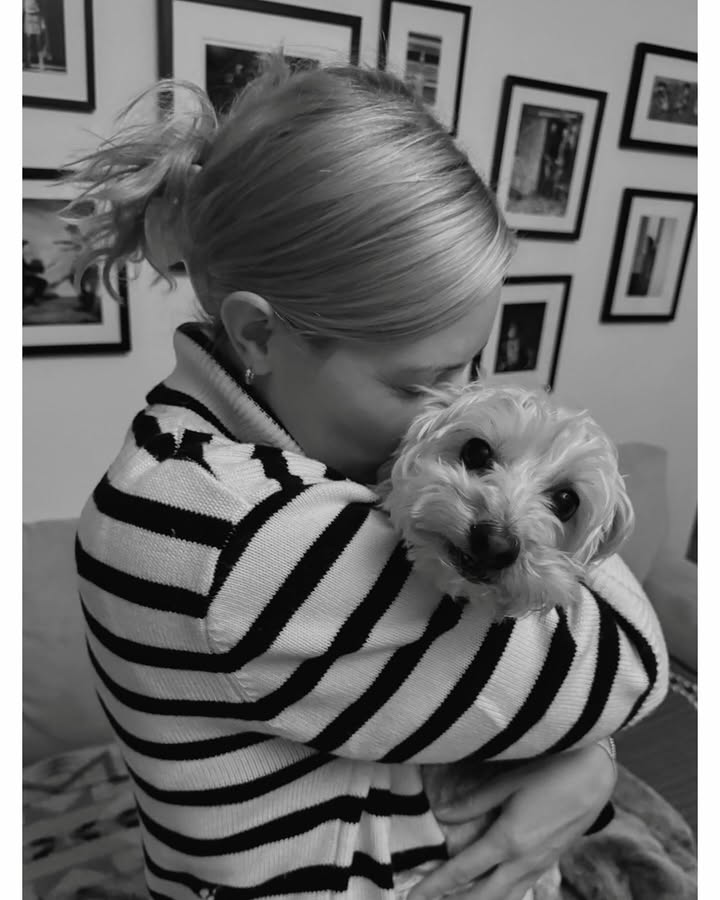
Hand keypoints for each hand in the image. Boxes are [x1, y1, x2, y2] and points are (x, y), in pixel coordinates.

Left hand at [408, 743, 616, 899]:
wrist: (597, 774)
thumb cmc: (551, 768)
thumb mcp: (509, 780)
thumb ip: (474, 801)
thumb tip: (443, 816)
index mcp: (509, 840)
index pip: (464, 870)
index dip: (436, 885)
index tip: (414, 896)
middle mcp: (524, 860)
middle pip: (484, 895)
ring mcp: (541, 864)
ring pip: (506, 897)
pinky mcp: (551, 860)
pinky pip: (522, 888)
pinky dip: (502, 896)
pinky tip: (494, 892)